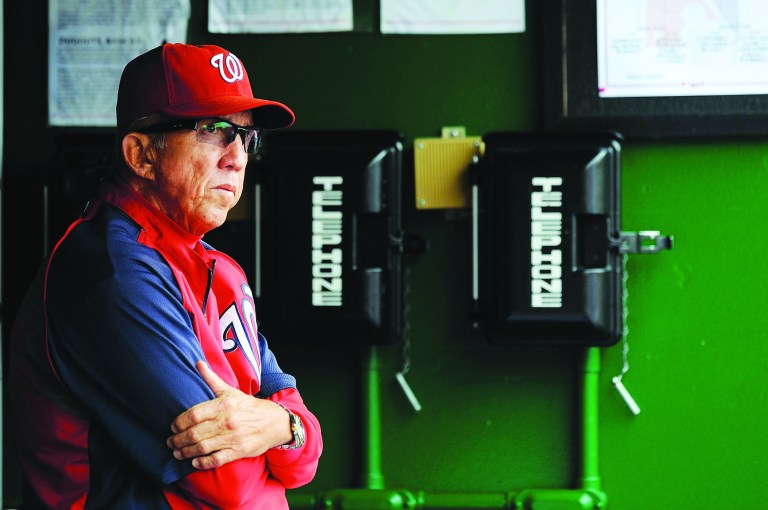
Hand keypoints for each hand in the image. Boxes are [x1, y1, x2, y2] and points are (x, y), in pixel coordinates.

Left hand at [167, 361, 291, 469]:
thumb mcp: (231, 391)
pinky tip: (194, 462)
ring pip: (202, 447)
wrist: (274, 422)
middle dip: (178, 440)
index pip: (194, 415)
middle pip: (194, 433)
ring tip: (177, 453)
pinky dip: (203, 463)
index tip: (173, 427)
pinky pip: (216, 459)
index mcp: (223, 405)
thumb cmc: (249, 406)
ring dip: (185, 452)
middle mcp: (227, 421)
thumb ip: (212, 379)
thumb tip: (198, 363)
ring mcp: (232, 437)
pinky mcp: (238, 451)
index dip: (179, 422)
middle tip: (170, 442)